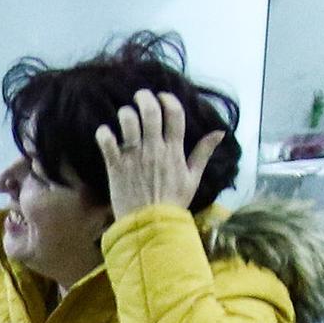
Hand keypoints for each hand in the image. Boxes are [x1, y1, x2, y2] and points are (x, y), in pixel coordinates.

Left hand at [96, 90, 221, 222]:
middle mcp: (155, 150)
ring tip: (125, 114)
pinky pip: (107, 143)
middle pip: (151, 113)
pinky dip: (104, 133)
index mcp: (174, 151)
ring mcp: (134, 157)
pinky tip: (105, 132)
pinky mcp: (116, 167)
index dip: (168, 100)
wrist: (150, 226)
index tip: (162, 96)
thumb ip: (203, 153)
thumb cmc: (172, 202)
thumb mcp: (193, 178)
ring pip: (129, 123)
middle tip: (140, 96)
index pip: (175, 115)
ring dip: (126, 113)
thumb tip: (220, 132)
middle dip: (144, 98)